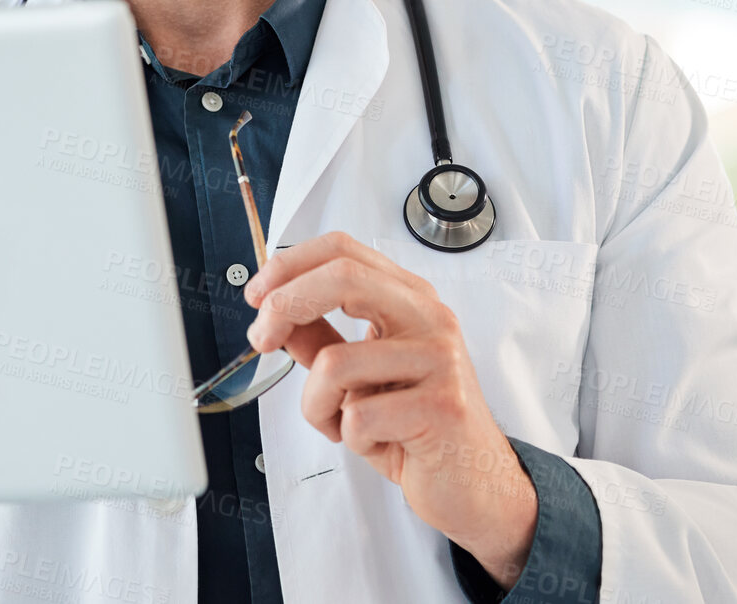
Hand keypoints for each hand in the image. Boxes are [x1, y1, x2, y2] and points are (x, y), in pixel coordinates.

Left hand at [242, 232, 536, 588]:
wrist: (479, 485)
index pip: (343, 250)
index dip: (289, 265)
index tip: (258, 296)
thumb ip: (322, 340)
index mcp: (410, 299)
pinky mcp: (443, 406)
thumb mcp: (361, 376)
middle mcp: (429, 318)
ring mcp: (439, 359)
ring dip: (316, 404)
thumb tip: (276, 313)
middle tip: (263, 338)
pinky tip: (378, 443)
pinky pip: (357, 415)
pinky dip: (349, 438)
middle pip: (342, 276)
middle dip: (285, 305)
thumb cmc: (420, 428)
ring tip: (341, 423)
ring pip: (335, 361)